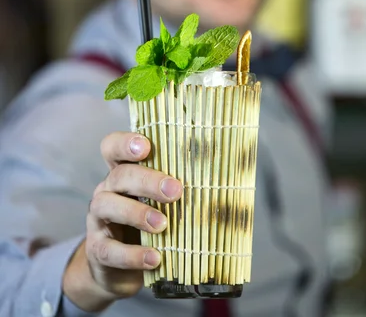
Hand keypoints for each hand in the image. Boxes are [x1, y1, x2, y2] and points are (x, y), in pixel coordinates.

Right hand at [63, 131, 182, 311]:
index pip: (112, 147)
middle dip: (147, 180)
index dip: (125, 143)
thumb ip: (176, 188)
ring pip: (107, 205)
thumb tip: (219, 175)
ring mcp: (97, 219)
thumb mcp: (162, 203)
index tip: (146, 146)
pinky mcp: (97, 250)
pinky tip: (155, 258)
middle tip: (175, 191)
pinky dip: (132, 254)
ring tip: (163, 225)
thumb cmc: (150, 226)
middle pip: (119, 175)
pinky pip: (109, 249)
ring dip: (137, 213)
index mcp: (122, 173)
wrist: (120, 270)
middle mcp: (107, 190)